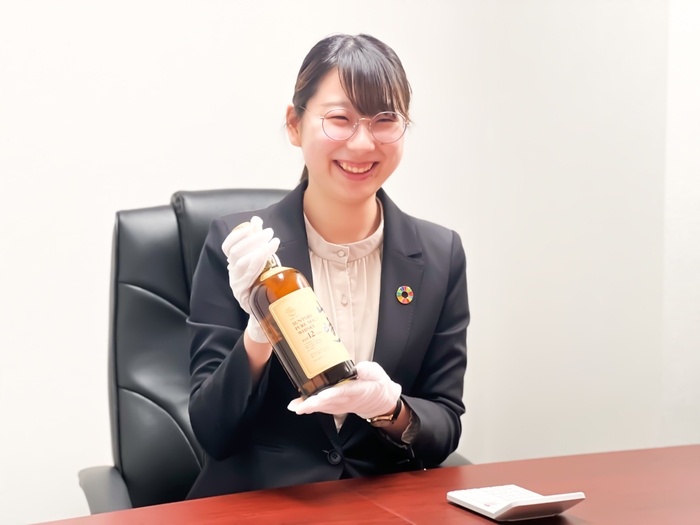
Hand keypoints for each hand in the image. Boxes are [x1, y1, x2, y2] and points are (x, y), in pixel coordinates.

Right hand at [221, 216, 279, 342]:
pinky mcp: (241, 293)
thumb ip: (258, 240)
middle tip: (270, 232)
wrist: (267, 309)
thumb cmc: (265, 281)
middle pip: (236, 252)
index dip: (237, 234)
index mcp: (234, 262)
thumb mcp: (263, 259)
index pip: (228, 246)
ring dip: (257, 249)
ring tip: (272, 241)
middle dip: (253, 239)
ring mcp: (236, 283)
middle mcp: (232, 272)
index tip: (250, 225)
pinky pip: (247, 276)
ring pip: (241, 262)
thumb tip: (256, 220)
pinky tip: (264, 254)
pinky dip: (255, 263)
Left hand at [287, 361, 400, 419]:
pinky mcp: (338, 407)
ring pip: (324, 407)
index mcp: (357, 390)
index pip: (342, 392)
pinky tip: (300, 406)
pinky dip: (312, 408)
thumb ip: (367, 370)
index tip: (319, 396)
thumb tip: (357, 368)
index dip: (330, 395)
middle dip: (312, 404)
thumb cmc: (377, 384)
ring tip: (295, 406)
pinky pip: (324, 408)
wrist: (381, 400)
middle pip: (328, 402)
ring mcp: (342, 405)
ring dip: (309, 407)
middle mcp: (347, 400)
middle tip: (298, 406)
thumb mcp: (377, 373)